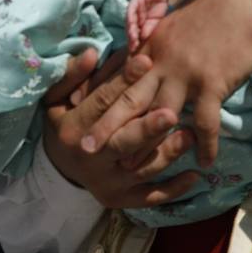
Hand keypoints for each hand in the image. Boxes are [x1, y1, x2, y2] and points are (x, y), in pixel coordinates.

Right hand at [41, 48, 199, 208]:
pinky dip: (173, 189)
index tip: (146, 61)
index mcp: (73, 130)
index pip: (102, 103)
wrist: (58, 169)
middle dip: (147, 130)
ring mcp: (107, 183)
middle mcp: (90, 160)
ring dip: (167, 153)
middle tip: (170, 114)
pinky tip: (194, 176)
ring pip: (141, 169)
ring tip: (191, 136)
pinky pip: (150, 198)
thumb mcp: (56, 98)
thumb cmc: (63, 124)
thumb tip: (92, 53)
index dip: (123, 82)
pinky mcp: (121, 199)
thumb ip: (73, 76)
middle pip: (123, 142)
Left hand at [85, 0, 251, 167]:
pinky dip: (205, 145)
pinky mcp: (211, 82)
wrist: (242, 3)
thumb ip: (151, 46)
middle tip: (87, 148)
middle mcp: (159, 60)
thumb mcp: (170, 25)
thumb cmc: (208, 13)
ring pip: (158, 115)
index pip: (118, 79)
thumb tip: (138, 65)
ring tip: (134, 168)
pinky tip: (205, 163)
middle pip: (128, 99)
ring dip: (146, 144)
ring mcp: (184, 72)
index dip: (99, 100)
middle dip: (106, 125)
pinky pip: (205, 122)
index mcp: (148, 46)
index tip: (81, 118)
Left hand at [127, 0, 170, 50]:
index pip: (134, 34)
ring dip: (130, 30)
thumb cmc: (158, 6)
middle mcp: (133, 17)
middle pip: (130, 29)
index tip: (135, 52)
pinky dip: (131, 17)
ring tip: (132, 38)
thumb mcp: (156, 20)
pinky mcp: (134, 2)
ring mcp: (132, 9)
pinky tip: (131, 24)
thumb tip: (143, 37)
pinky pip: (131, 10)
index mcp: (138, 23)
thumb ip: (149, 28)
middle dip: (131, 39)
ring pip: (129, 21)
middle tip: (132, 48)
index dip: (134, 43)